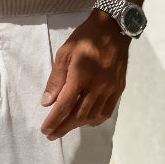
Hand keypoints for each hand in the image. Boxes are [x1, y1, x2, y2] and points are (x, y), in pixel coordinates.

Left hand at [40, 10, 128, 140]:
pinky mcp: (119, 89)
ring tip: (65, 127)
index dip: (54, 121)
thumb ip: (56, 79)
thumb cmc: (85, 38)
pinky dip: (95, 120)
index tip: (45, 130)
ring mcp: (110, 89)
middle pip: (78, 115)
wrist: (114, 29)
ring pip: (93, 116)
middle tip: (51, 134)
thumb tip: (47, 103)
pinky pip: (107, 111)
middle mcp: (97, 86)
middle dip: (63, 127)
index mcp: (81, 76)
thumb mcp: (64, 53)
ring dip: (77, 125)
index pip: (65, 106)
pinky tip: (86, 121)